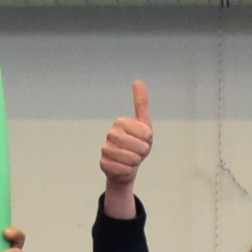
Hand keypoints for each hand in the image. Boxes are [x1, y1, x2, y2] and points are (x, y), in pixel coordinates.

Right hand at [98, 79, 154, 219]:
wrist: (126, 165)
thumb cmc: (137, 143)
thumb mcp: (144, 123)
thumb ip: (141, 103)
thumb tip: (137, 80)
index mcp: (121, 122)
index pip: (146, 134)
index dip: (148, 140)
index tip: (142, 140)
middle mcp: (110, 134)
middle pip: (139, 147)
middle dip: (142, 152)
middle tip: (137, 151)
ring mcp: (105, 149)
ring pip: (132, 160)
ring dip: (135, 162)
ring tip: (131, 159)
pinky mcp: (103, 164)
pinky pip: (124, 170)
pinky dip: (128, 171)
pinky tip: (123, 167)